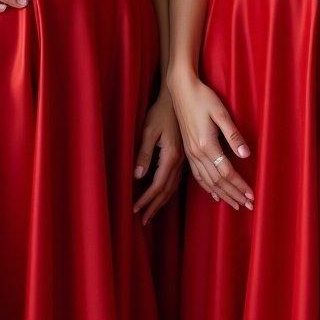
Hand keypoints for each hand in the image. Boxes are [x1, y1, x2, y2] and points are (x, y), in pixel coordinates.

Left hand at [132, 91, 183, 224]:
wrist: (179, 99)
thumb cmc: (160, 113)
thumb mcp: (149, 131)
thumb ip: (145, 153)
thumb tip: (138, 176)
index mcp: (171, 156)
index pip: (157, 185)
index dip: (146, 199)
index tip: (136, 210)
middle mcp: (179, 161)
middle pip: (166, 191)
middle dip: (154, 207)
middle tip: (143, 221)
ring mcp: (183, 159)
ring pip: (173, 187)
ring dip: (162, 202)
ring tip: (152, 213)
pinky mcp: (183, 156)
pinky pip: (177, 180)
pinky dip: (170, 192)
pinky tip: (167, 196)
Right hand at [167, 70, 253, 210]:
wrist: (180, 89)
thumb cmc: (203, 98)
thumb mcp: (221, 113)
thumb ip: (233, 135)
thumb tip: (246, 155)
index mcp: (206, 145)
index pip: (226, 172)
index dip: (240, 185)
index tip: (251, 196)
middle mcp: (197, 153)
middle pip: (217, 181)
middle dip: (234, 195)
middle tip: (248, 206)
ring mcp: (190, 153)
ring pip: (207, 181)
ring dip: (223, 194)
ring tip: (235, 204)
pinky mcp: (187, 151)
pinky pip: (198, 175)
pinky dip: (207, 188)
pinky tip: (214, 194)